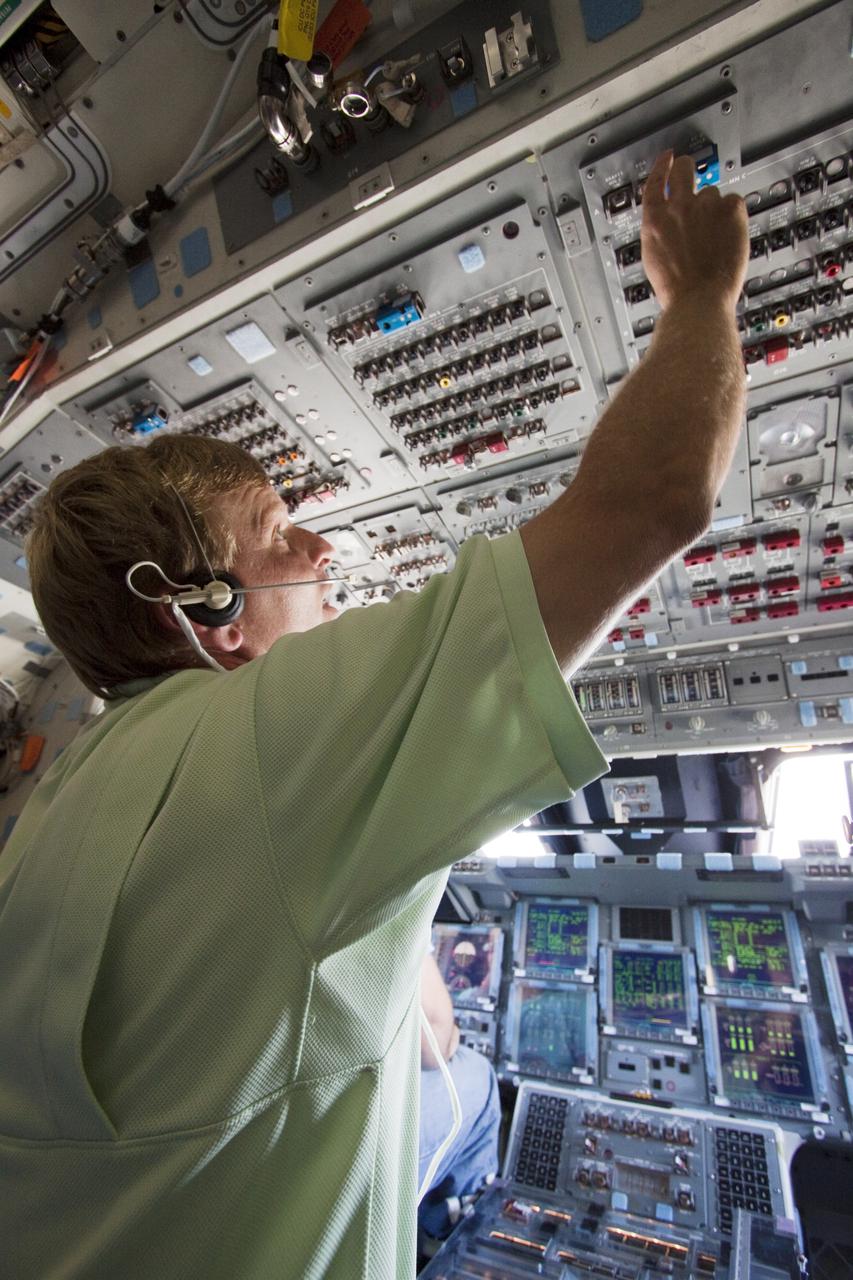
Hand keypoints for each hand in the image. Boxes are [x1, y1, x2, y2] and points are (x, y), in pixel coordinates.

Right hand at [640, 151, 748, 311]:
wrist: (697, 299)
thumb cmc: (677, 288)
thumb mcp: (655, 256)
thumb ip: (662, 231)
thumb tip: (671, 222)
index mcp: (655, 219)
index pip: (655, 181)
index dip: (662, 165)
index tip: (668, 158)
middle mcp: (679, 206)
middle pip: (683, 169)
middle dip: (686, 166)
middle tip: (693, 171)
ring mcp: (705, 206)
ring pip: (712, 192)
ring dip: (713, 206)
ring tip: (716, 232)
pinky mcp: (730, 210)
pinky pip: (734, 201)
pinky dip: (733, 215)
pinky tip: (730, 233)